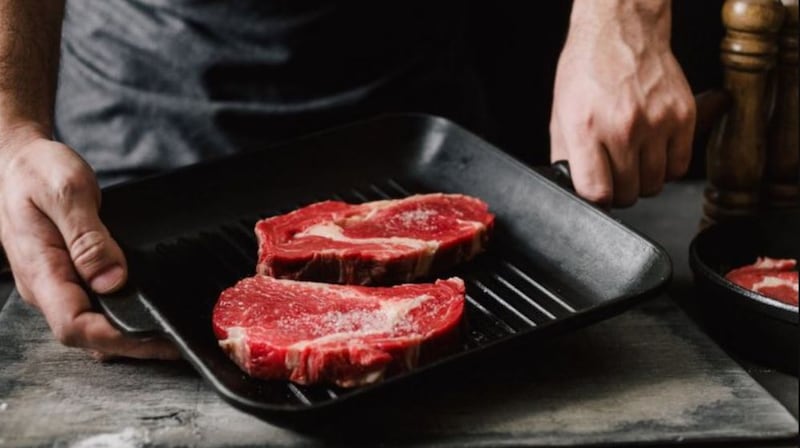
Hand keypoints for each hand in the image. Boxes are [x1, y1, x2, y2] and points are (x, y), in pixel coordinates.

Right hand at [0, 126, 178, 359]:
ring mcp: (56, 284)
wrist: (15, 161)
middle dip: (131, 345)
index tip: (156, 338)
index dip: (117, 339)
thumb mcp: (66, 193)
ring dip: (129, 335)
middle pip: (87, 336)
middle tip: (175, 344)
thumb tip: (111, 279)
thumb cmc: (35, 172)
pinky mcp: (68, 276)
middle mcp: (47, 286)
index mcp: (41, 271)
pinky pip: (94, 307)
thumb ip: (88, 237)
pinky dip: (122, 315)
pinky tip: (146, 312)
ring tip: (168, 334)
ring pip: (91, 325)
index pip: (74, 326)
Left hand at [550, 0, 695, 206]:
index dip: (596, 199)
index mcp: (586, 128)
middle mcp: (622, 127)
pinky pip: (679, 166)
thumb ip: (565, 155)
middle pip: (628, 193)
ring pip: (654, 184)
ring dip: (643, 180)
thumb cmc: (587, 70)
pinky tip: (653, 152)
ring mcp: (656, 123)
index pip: (596, 192)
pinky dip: (666, 167)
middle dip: (619, 191)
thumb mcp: (560, 113)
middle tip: (614, 174)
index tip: (597, 192)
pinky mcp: (682, 116)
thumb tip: (573, 188)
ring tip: (633, 160)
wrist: (621, 31)